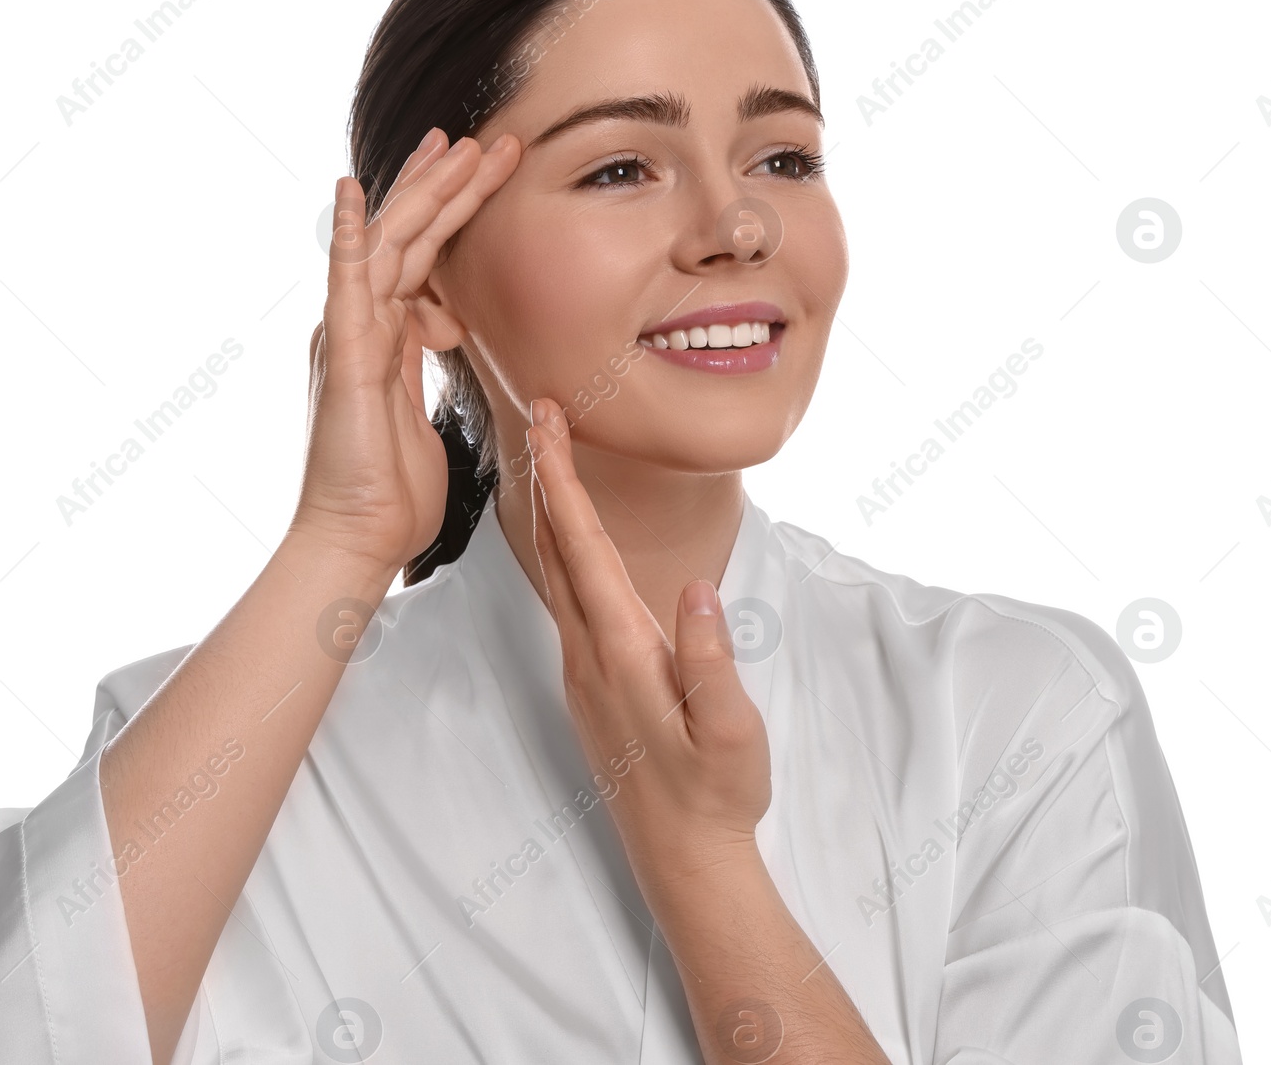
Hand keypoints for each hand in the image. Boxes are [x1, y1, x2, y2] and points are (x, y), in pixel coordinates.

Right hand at [290, 128, 519, 572]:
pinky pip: (346, 284)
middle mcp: (361, 328)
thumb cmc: (389, 495)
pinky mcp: (344, 357)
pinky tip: (352, 190)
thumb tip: (440, 335)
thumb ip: (424, 368)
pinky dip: (349, 234)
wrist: (358, 539)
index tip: (477, 171)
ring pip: (389, 246)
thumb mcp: (421, 414)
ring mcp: (349, 337)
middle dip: (446, 186)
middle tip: (483, 138)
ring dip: (424, 193)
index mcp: (383, 340)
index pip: (421, 259)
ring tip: (459, 145)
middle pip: (408, 238)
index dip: (448, 212)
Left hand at [524, 397, 771, 886]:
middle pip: (554, 547)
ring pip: (553, 572)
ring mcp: (583, 668)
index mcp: (623, 651)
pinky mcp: (590, 681)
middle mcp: (589, 652)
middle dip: (544, 475)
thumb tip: (696, 588)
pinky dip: (558, 550)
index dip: (562, 480)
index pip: (583, 547)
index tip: (548, 423)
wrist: (683, 857)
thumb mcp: (731, 733)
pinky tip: (568, 539)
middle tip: (539, 413)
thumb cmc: (716, 794)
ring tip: (547, 458)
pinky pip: (564, 598)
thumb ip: (711, 663)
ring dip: (547, 510)